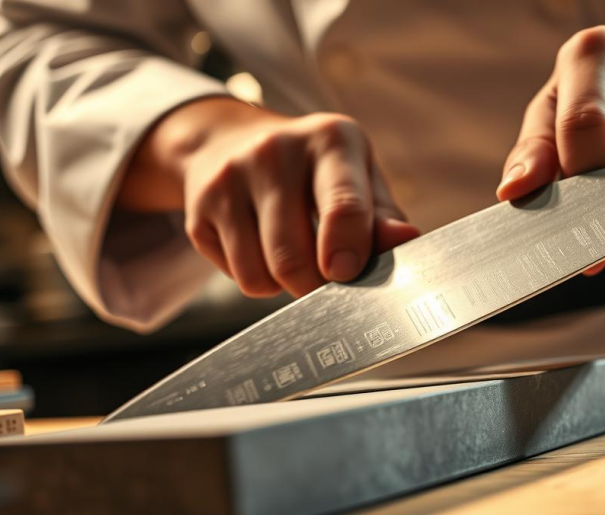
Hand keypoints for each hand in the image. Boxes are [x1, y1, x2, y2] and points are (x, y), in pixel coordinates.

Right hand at [118, 98, 418, 297]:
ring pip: (262, 274)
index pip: (343, 204)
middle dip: (316, 285)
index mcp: (330, 139)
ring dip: (286, 285)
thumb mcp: (360, 179)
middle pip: (294, 257)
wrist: (232, 140)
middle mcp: (274, 150)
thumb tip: (406, 240)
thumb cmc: (318, 172)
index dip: (347, 250)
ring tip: (296, 256)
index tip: (347, 273)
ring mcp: (230, 177)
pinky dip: (258, 278)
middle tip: (328, 277)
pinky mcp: (199, 206)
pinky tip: (262, 247)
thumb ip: (384, 217)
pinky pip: (237, 275)